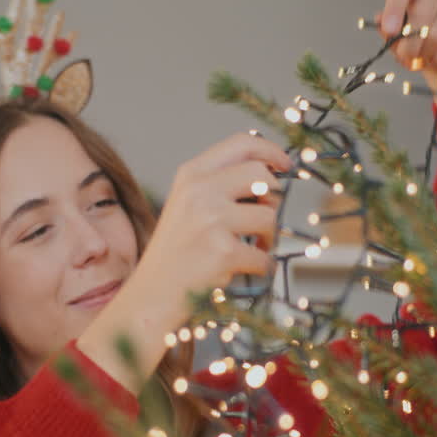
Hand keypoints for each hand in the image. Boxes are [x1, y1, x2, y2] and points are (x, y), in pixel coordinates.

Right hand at [78, 133, 289, 391]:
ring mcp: (210, 220)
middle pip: (262, 176)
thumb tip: (272, 176)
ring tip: (253, 248)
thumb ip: (222, 184)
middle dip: (274, 201)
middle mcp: (199, 190)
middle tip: (264, 221)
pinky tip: (243, 269)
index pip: (241, 143)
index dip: (271, 151)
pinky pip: (265, 256)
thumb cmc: (177, 252)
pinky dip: (261, 267)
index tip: (285, 165)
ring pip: (269, 217)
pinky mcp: (222, 251)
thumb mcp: (190, 204)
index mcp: (191, 174)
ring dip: (269, 238)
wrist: (152, 294)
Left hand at [376, 0, 436, 120]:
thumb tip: (383, 24)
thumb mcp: (395, 30)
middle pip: (421, 14)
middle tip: (404, 57)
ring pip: (436, 36)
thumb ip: (387, 27)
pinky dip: (436, 62)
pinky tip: (433, 61)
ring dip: (422, 55)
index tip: (390, 30)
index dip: (395, 7)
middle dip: (409, 43)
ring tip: (417, 60)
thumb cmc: (414, 36)